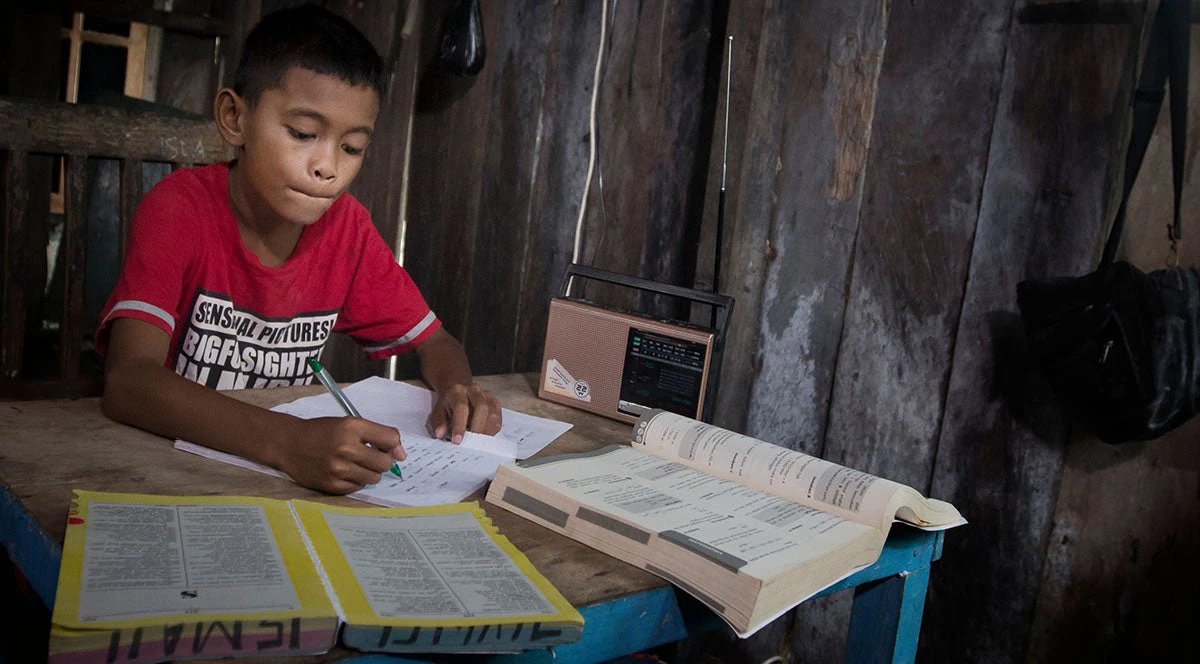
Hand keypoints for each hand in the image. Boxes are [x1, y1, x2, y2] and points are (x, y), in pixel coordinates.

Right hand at [279, 416, 405, 493]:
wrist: (289, 444)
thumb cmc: (321, 432)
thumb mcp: (348, 423)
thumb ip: (377, 435)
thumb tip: (402, 456)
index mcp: (352, 427)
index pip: (390, 438)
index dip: (393, 444)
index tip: (387, 447)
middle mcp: (345, 448)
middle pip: (385, 463)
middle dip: (382, 460)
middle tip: (370, 456)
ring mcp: (338, 469)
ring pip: (374, 478)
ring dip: (369, 472)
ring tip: (355, 463)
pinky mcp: (331, 485)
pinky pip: (358, 487)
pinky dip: (355, 480)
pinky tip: (344, 471)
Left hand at [427, 382, 501, 442]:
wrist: (459, 392)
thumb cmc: (449, 403)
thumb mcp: (439, 411)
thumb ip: (439, 422)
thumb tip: (440, 434)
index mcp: (458, 391)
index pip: (461, 407)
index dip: (460, 425)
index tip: (457, 440)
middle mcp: (474, 390)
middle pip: (481, 408)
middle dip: (477, 428)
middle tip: (471, 443)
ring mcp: (487, 396)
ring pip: (492, 414)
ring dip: (485, 431)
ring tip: (476, 441)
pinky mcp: (495, 403)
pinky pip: (497, 419)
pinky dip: (491, 430)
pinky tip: (483, 435)